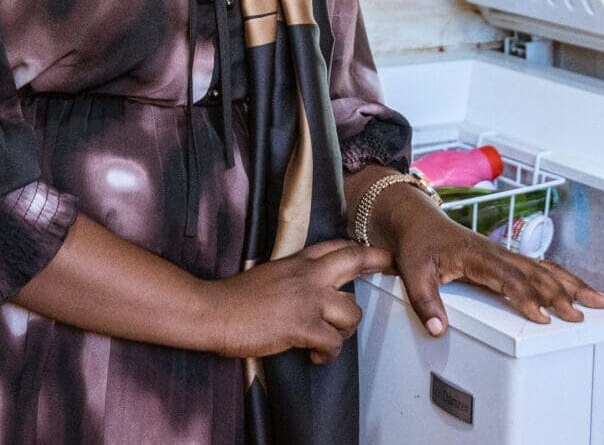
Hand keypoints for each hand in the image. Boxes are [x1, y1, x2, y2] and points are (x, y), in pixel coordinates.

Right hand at [201, 238, 390, 363]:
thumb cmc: (234, 297)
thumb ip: (293, 277)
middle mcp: (308, 275)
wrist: (213, 311)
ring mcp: (308, 300)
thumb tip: (307, 292)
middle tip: (390, 267)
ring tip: (329, 338)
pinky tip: (314, 357)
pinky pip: (333, 343)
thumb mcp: (269, 274)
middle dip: (378, 261)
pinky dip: (327, 354)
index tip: (374, 253)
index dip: (359, 249)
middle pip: (355, 260)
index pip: (336, 246)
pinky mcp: (302, 326)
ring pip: (352, 312)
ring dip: (345, 329)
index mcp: (297, 261)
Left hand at [372, 185, 603, 335]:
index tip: (543, 318)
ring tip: (599, 301)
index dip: (527, 298)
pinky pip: (541, 267)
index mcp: (477, 256)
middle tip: (580, 317)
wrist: (417, 220)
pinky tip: (580, 290)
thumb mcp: (413, 274)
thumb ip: (425, 302)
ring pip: (546, 269)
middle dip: (561, 296)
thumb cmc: (417, 247)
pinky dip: (564, 278)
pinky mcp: (508, 258)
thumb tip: (438, 329)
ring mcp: (505, 254)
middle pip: (536, 274)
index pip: (508, 279)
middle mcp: (497, 253)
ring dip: (573, 285)